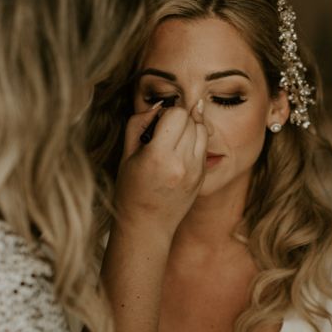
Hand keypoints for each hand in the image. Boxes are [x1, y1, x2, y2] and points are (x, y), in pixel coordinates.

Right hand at [114, 101, 207, 231]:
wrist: (147, 225)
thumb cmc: (131, 190)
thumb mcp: (126, 154)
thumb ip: (139, 124)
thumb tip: (159, 106)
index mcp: (159, 156)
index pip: (178, 114)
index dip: (168, 113)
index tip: (157, 124)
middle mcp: (182, 163)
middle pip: (192, 121)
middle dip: (179, 120)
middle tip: (164, 133)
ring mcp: (196, 172)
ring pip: (203, 131)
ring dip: (190, 129)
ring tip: (174, 141)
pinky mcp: (203, 177)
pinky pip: (204, 147)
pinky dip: (194, 144)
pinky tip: (179, 155)